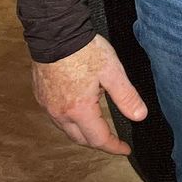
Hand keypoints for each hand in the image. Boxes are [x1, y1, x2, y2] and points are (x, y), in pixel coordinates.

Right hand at [31, 34, 146, 153]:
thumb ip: (126, 97)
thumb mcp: (112, 72)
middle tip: (113, 140)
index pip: (98, 139)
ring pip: (66, 129)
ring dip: (83, 132)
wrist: (55, 32)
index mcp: (79, 110)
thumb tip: (140, 116)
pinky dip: (70, 120)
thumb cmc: (83, 50)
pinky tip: (79, 111)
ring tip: (98, 127)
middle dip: (98, 142)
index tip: (125, 149)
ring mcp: (47, 104)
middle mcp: (60, 112)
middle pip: (80, 138)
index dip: (114, 147)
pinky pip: (56, 116)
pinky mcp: (41, 95)